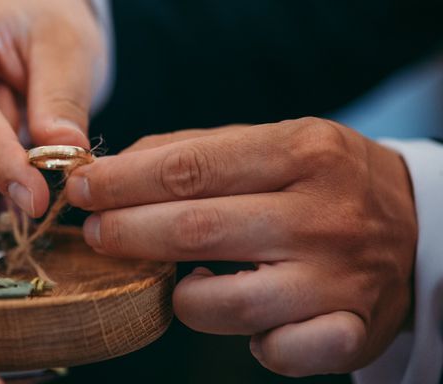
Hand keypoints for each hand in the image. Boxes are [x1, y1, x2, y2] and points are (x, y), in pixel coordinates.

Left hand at [65, 118, 416, 376]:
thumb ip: (193, 150)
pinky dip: (243, 339)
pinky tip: (234, 311)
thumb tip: (117, 168)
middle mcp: (322, 214)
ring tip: (169, 276)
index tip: (82, 188)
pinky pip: (277, 352)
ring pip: (229, 301)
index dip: (123, 182)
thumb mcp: (269, 140)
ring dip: (179, 295)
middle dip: (128, 233)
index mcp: (300, 150)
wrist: (411, 220)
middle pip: (197, 230)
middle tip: (97, 233)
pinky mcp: (350, 328)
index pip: (188, 168)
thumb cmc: (317, 177)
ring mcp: (339, 277)